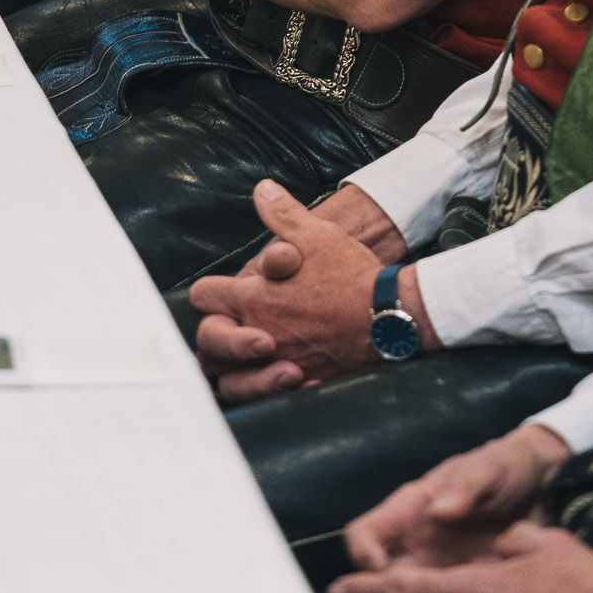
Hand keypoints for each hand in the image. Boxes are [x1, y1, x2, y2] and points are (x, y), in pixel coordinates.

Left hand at [189, 180, 401, 398]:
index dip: (209, 291)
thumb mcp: (317, 234)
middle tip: (233, 327)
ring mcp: (277, 363)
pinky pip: (265, 402)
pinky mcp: (300, 384)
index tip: (223, 290)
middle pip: (207, 344)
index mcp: (253, 297)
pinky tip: (275, 381)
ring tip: (248, 359)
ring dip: (233, 371)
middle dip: (215, 335)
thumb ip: (283, 215)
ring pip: (230, 381)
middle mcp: (258, 333)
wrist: (389, 315)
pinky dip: (264, 394)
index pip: (204, 297)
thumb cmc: (351, 274)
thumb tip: (261, 190)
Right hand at [340, 423, 570, 590]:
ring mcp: (437, 574)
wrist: (545, 488)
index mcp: (410, 512)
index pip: (365, 534)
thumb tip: (439, 507)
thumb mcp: (489, 470)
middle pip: (377, 586)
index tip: (376, 572)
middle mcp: (415, 548)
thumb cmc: (506, 468)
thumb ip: (466, 486)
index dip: (362, 554)